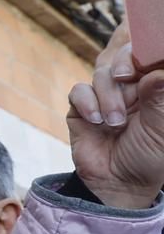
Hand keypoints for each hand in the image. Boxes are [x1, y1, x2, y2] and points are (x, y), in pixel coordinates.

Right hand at [67, 19, 163, 208]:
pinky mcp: (82, 107)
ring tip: (114, 122)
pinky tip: (96, 121)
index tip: (143, 61)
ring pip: (101, 73)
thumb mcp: (161, 130)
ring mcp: (106, 95)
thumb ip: (160, 99)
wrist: (118, 183)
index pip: (150, 57)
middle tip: (126, 77)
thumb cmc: (148, 157)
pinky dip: (87, 103)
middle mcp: (132, 87)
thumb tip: (155, 72)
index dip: (146, 50)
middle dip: (123, 64)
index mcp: (156, 88)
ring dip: (108, 96)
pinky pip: (79, 91)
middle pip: (124, 55)